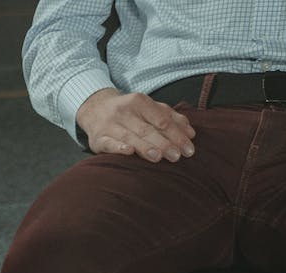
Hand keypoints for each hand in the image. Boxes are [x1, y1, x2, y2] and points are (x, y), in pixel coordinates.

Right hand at [75, 89, 196, 162]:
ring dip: (145, 147)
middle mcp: (124, 111)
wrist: (94, 108)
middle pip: (147, 129)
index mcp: (140, 101)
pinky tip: (129, 152)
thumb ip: (171, 118)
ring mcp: (109, 125)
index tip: (188, 149)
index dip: (177, 135)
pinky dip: (119, 148)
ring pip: (130, 137)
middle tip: (176, 156)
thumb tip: (191, 133)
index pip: (162, 120)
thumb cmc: (128, 111)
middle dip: (164, 143)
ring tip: (158, 157)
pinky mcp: (97, 138)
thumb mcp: (149, 108)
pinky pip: (108, 143)